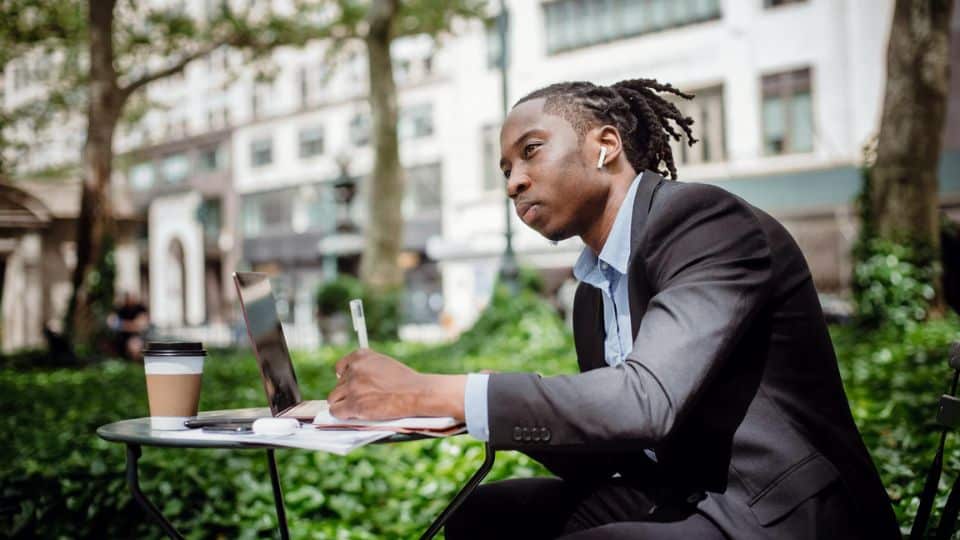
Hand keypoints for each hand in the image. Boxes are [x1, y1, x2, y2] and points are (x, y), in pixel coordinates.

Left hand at [327, 349, 467, 420]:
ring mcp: (352, 387)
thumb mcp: (383, 363)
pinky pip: (336, 411)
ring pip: (334, 398)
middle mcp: (354, 369)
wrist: (416, 393)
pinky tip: (353, 415)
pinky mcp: (353, 404)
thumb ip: (366, 367)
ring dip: (344, 403)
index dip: (345, 378)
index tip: (350, 384)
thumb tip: (350, 378)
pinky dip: (342, 415)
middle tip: (362, 399)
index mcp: (361, 356)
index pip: (340, 367)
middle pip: (338, 385)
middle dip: (347, 392)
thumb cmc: (404, 380)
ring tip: (358, 407)